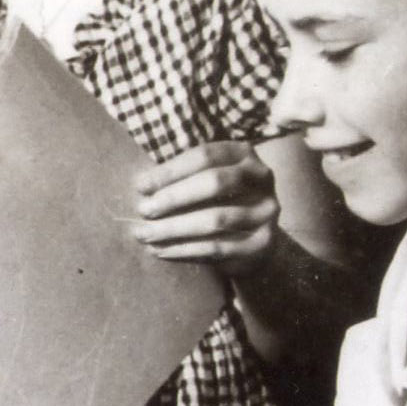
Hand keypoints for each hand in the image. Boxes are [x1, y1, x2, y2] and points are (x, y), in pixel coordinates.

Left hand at [133, 141, 278, 274]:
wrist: (255, 241)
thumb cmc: (218, 202)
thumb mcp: (204, 181)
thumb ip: (181, 177)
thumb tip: (141, 185)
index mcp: (243, 155)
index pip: (205, 156)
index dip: (171, 170)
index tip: (141, 186)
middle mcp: (261, 178)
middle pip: (215, 183)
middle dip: (174, 197)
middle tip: (143, 210)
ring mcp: (266, 211)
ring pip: (215, 219)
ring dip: (173, 228)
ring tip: (144, 234)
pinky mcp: (261, 242)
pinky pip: (217, 247)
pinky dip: (183, 250)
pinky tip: (160, 250)